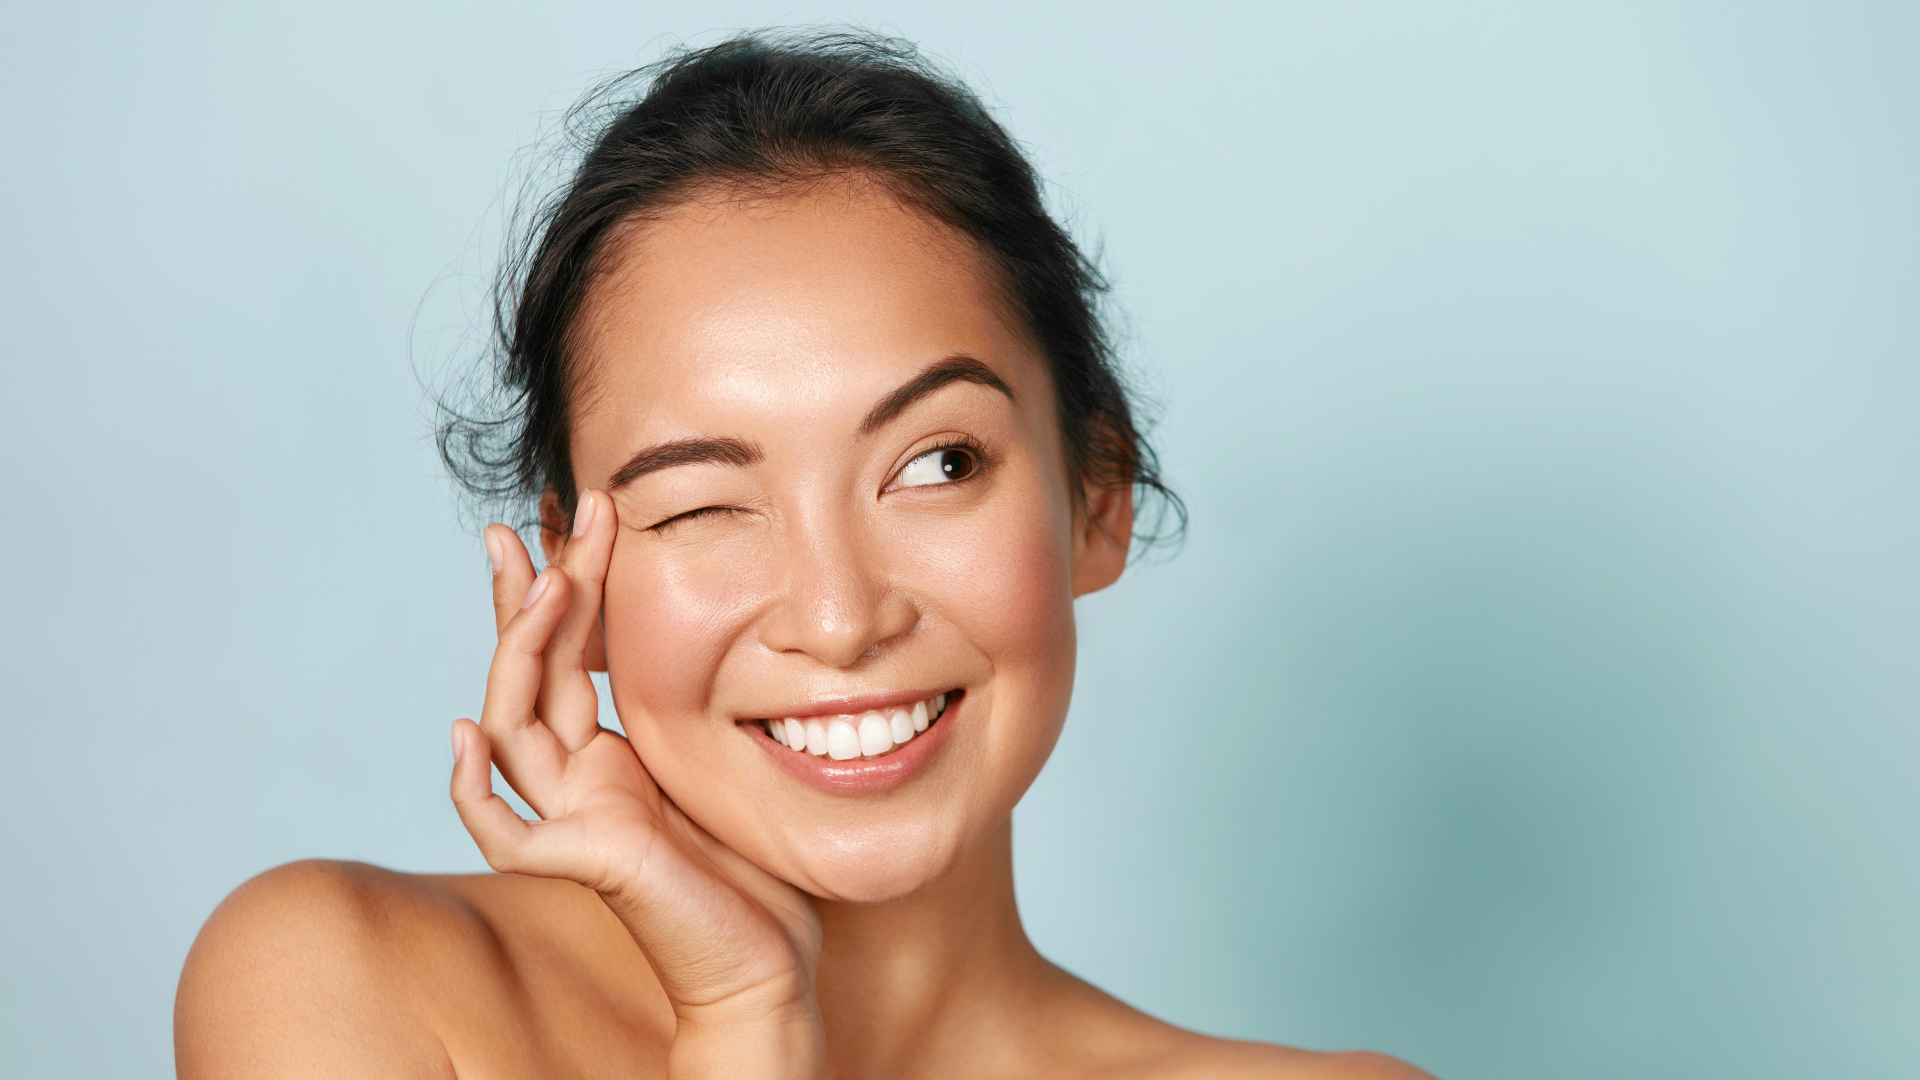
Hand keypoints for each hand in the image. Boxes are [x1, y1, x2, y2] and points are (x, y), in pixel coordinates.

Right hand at [449, 490, 823, 1077]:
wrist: (768, 960)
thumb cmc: (756, 869)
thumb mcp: (727, 756)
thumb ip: (699, 705)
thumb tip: (723, 612)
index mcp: (611, 755)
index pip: (571, 655)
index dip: (568, 586)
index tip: (577, 514)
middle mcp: (580, 780)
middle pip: (532, 672)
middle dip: (533, 594)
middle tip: (529, 519)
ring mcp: (572, 820)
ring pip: (513, 726)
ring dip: (520, 651)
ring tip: (547, 580)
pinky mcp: (577, 863)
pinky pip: (503, 829)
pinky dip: (473, 787)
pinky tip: (466, 734)